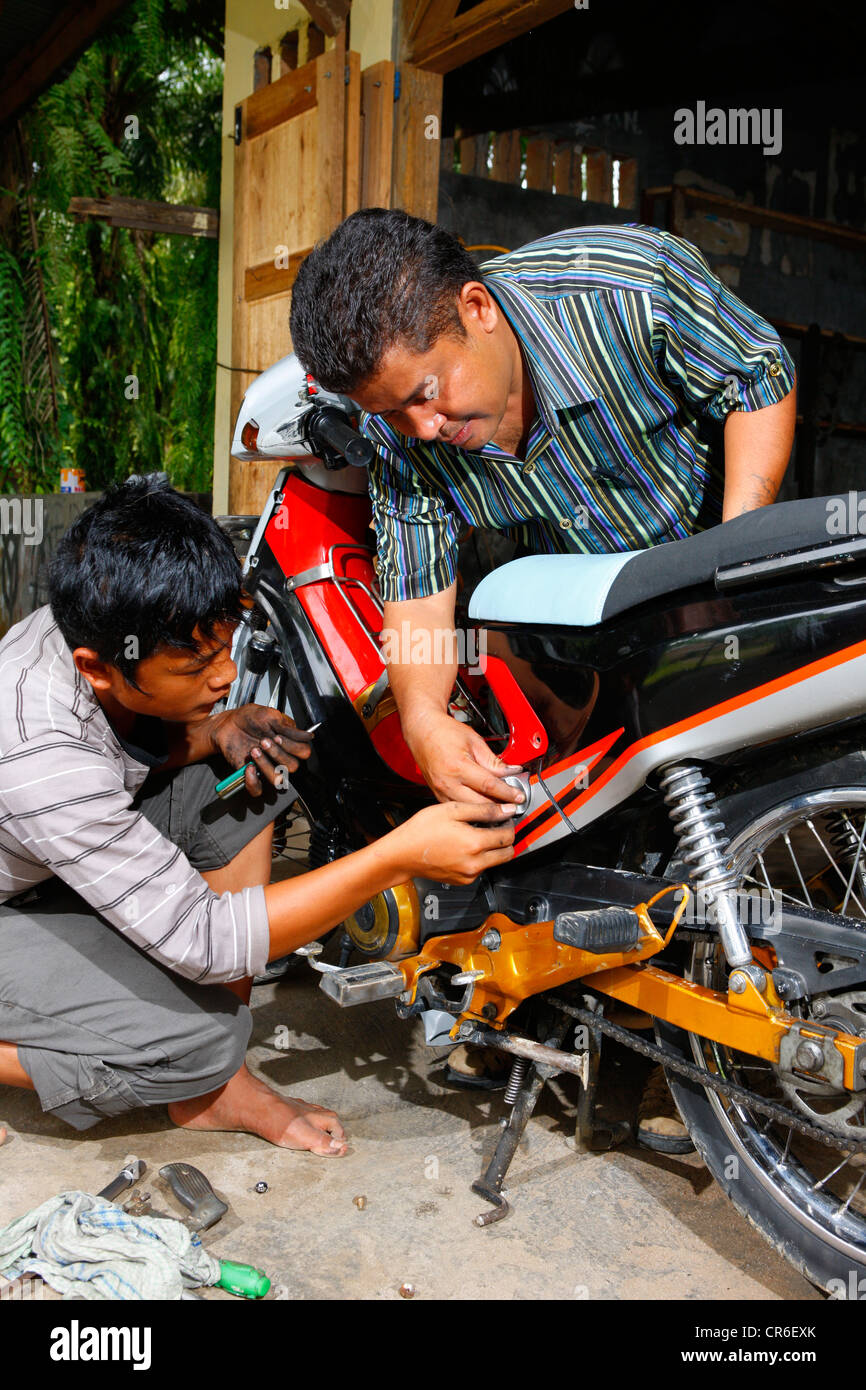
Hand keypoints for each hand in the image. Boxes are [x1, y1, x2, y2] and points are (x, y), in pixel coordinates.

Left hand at [209, 705, 314, 796]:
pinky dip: (253, 781)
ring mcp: (266, 767)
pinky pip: (257, 789)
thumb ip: (289, 727)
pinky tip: (248, 767)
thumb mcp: (270, 715)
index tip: (279, 735)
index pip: (303, 752)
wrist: (229, 723)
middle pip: (292, 767)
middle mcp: (280, 757)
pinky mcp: (251, 775)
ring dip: (266, 765)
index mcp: (288, 743)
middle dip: (278, 753)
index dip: (293, 746)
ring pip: (277, 779)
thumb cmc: (249, 718)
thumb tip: (308, 735)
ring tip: (254, 750)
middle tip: (264, 740)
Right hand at [387, 801, 515, 883]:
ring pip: (495, 862)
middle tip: (494, 827)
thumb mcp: (452, 810)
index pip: (508, 836)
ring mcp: (469, 874)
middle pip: (508, 853)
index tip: (503, 818)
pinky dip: (479, 858)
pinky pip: (481, 869)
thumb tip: (506, 810)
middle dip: (505, 839)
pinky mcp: (462, 881)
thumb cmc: (421, 830)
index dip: (509, 824)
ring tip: (476, 835)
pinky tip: (464, 847)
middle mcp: (475, 863)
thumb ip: (483, 810)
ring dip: (493, 850)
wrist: (402, 854)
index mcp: (474, 843)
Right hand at [404, 709, 524, 806]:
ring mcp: (440, 790)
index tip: (518, 797)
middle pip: (479, 803)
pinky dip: (471, 811)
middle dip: (499, 808)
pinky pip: (458, 808)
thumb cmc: (444, 732)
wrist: (422, 730)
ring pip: (468, 810)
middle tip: (514, 808)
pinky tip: (482, 809)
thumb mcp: (474, 741)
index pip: (489, 785)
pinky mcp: (437, 794)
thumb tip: (510, 772)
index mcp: (458, 766)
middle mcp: (447, 781)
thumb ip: (493, 760)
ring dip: (486, 813)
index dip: (507, 792)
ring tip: (501, 811)